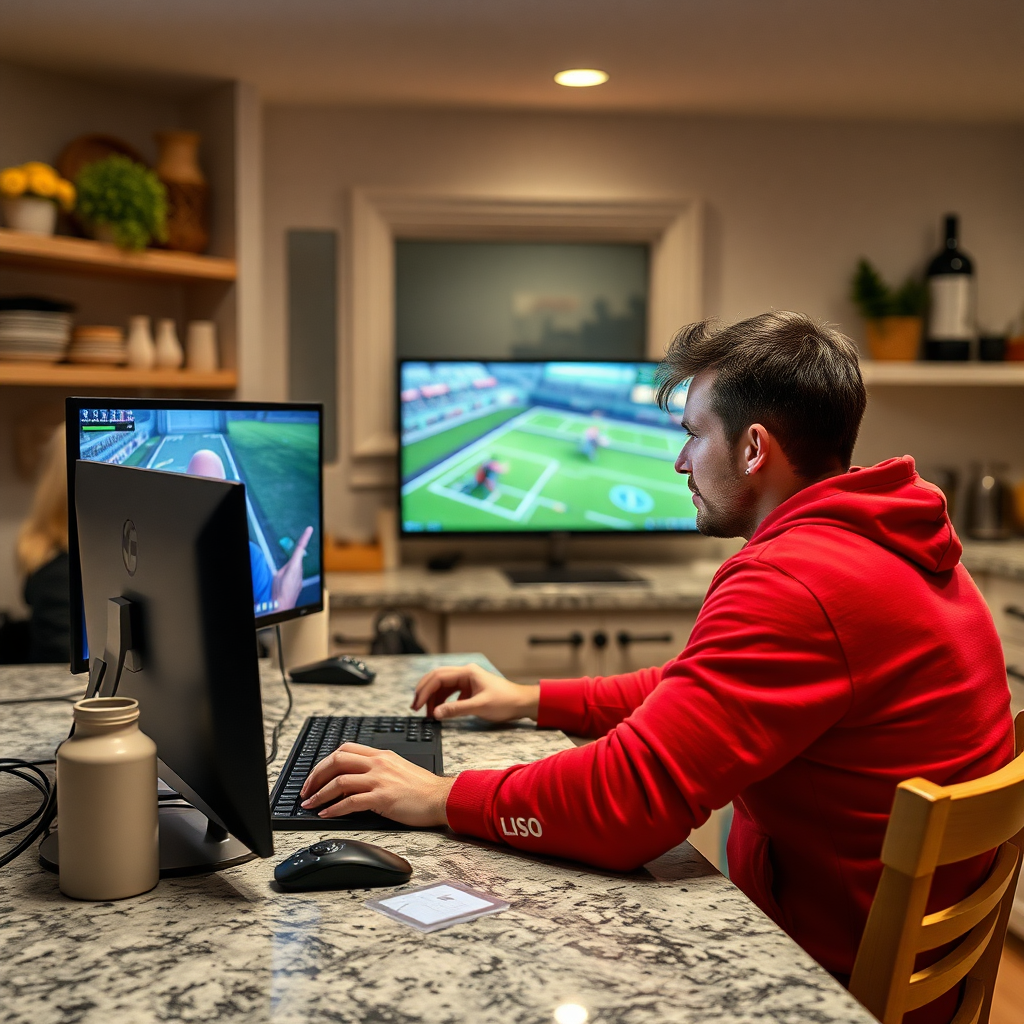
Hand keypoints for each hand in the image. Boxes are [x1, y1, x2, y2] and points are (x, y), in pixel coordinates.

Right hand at [271, 526, 313, 610]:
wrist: (283, 605)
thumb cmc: (279, 591)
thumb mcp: (277, 574)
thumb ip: (284, 567)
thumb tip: (288, 565)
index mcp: (294, 565)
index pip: (300, 548)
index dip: (305, 537)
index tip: (310, 529)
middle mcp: (300, 570)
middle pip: (296, 561)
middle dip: (289, 564)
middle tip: (281, 576)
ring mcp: (301, 578)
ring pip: (295, 569)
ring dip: (288, 572)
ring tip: (281, 583)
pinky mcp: (300, 584)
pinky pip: (295, 577)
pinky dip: (290, 579)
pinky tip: (285, 586)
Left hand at [299, 743, 453, 826]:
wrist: (441, 798)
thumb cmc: (422, 788)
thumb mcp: (398, 768)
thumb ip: (377, 769)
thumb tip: (354, 780)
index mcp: (381, 755)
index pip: (345, 750)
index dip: (325, 762)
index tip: (315, 775)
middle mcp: (378, 763)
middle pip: (337, 761)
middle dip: (316, 775)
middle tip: (306, 790)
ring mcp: (380, 780)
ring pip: (339, 781)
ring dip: (320, 794)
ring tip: (310, 804)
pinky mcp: (382, 798)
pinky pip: (350, 802)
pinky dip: (334, 809)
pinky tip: (326, 814)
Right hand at [412, 663, 538, 721]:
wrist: (522, 703)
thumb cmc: (505, 701)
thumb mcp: (479, 707)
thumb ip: (456, 709)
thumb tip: (436, 713)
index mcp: (467, 672)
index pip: (438, 677)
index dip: (425, 691)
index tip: (417, 705)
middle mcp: (465, 673)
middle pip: (437, 678)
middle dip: (424, 692)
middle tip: (415, 707)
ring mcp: (467, 681)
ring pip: (442, 686)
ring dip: (433, 698)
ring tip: (427, 713)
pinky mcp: (469, 689)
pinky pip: (450, 692)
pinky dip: (442, 701)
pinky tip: (439, 711)